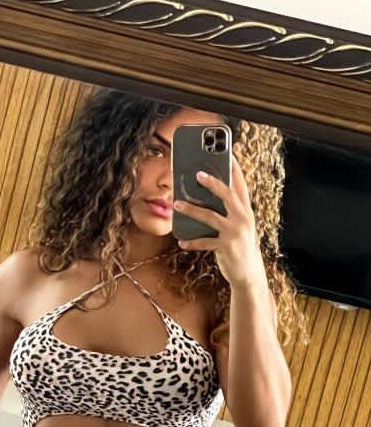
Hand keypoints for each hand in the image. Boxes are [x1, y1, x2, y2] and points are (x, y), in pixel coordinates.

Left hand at [173, 155, 265, 287]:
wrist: (249, 274)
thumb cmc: (239, 245)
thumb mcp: (238, 225)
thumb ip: (228, 211)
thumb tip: (204, 197)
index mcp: (246, 210)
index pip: (240, 185)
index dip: (234, 168)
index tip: (227, 152)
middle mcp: (243, 218)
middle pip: (227, 195)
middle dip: (212, 183)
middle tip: (197, 173)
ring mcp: (235, 233)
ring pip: (211, 216)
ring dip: (192, 209)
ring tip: (177, 204)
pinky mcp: (226, 247)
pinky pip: (205, 242)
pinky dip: (192, 242)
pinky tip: (181, 241)